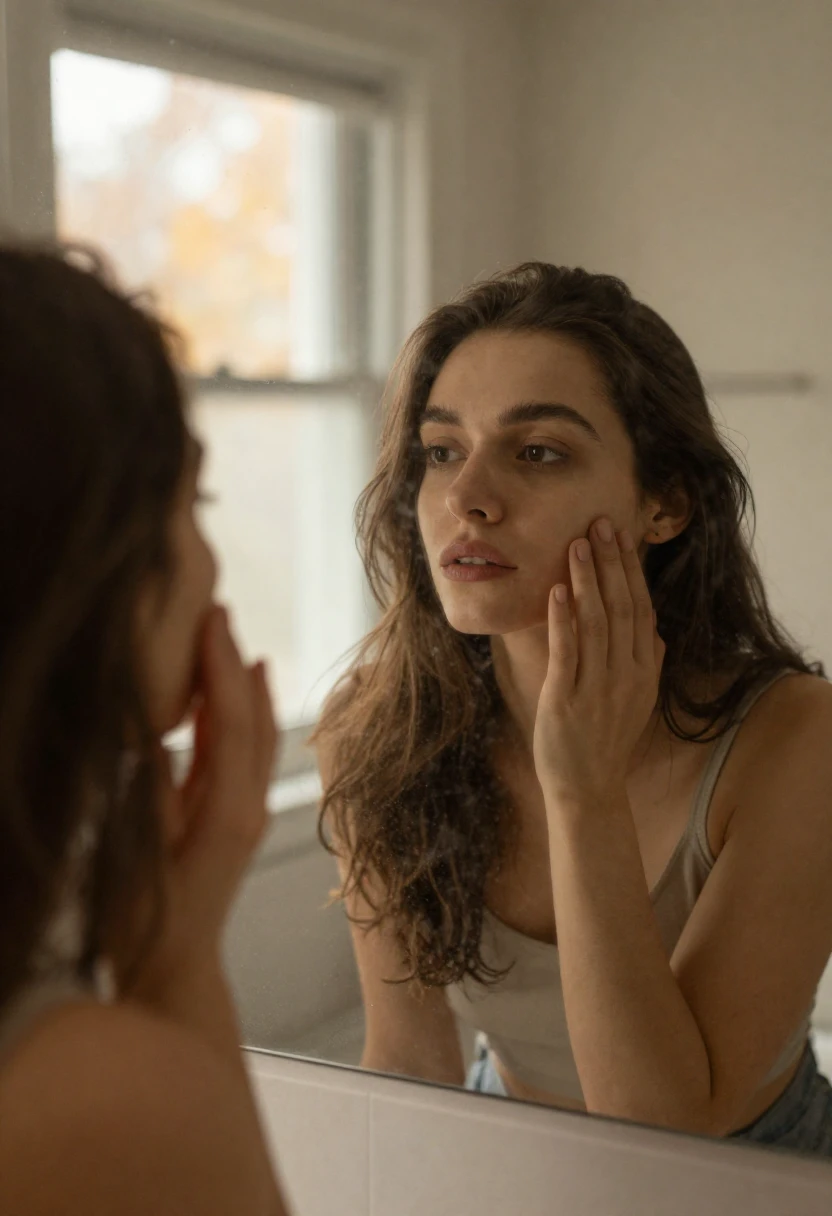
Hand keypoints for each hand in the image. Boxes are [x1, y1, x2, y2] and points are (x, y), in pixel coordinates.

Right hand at [117, 604, 278, 995]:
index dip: (222, 666)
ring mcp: (244, 811)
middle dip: (235, 660)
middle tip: (218, 609)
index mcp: (229, 812)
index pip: (234, 720)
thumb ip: (152, 792)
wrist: (173, 971)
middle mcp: (247, 806)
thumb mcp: (141, 853)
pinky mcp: (233, 816)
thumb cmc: (148, 923)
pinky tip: (231, 688)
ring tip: (225, 634)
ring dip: (241, 680)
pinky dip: (238, 713)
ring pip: (252, 731)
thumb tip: (157, 732)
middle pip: (252, 717)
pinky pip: (241, 752)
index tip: (211, 619)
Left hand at [532, 518, 664, 807]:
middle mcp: (626, 675)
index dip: (630, 570)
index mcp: (644, 671)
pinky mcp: (566, 700)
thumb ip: (648, 666)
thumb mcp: (637, 702)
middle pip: (621, 608)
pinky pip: (567, 652)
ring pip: (596, 623)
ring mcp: (596, 687)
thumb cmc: (607, 741)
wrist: (588, 789)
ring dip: (587, 581)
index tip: (621, 535)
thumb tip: (658, 635)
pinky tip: (557, 591)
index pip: (641, 608)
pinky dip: (563, 619)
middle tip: (599, 524)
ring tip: (576, 545)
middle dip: (610, 563)